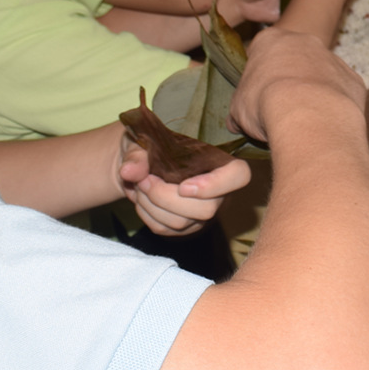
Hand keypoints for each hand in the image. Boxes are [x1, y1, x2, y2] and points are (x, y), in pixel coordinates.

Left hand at [117, 136, 249, 234]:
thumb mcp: (144, 140)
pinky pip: (165, 229)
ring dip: (151, 205)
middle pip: (206, 209)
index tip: (183, 185)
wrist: (140, 163)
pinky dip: (146, 215)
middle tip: (144, 180)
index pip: (238, 176)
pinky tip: (141, 199)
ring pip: (182, 222)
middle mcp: (218, 191)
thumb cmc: (151, 146)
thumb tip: (130, 172)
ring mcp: (202, 212)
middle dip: (166, 197)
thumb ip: (138, 154)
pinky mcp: (184, 226)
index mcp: (220, 161)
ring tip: (139, 185)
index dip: (215, 185)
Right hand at [229, 27, 366, 140]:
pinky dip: (335, 105)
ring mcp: (333, 59)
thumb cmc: (265, 104)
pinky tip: (326, 123)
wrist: (309, 115)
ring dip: (314, 93)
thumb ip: (238, 111)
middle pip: (295, 59)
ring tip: (306, 121)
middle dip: (289, 80)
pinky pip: (342, 92)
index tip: (258, 97)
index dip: (259, 77)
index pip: (261, 53)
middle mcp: (305, 41)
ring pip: (322, 75)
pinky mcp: (353, 79)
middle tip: (282, 108)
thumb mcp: (239, 111)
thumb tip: (234, 124)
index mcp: (271, 40)